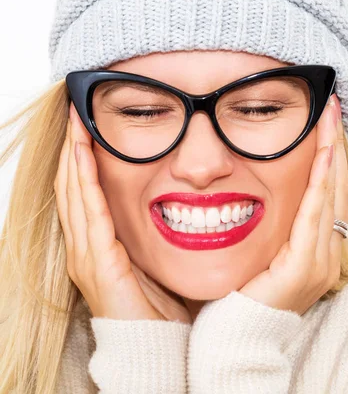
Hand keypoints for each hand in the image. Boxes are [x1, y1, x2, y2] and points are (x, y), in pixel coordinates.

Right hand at [54, 103, 191, 323]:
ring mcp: (86, 254)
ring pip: (73, 194)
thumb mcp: (151, 259)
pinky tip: (82, 155)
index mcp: (97, 245)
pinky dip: (83, 181)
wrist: (155, 343)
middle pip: (70, 188)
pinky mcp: (97, 261)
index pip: (83, 194)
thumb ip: (147, 234)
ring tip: (75, 124)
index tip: (86, 128)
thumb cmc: (157, 305)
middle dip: (72, 150)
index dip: (81, 161)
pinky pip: (89, 212)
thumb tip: (166, 203)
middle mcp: (84, 247)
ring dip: (73, 157)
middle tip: (75, 114)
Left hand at [239, 94, 347, 315]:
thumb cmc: (239, 297)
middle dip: (334, 147)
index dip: (328, 158)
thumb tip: (254, 193)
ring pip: (330, 195)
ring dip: (331, 154)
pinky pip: (315, 213)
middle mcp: (327, 254)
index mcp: (316, 250)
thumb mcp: (259, 253)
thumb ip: (269, 228)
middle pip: (336, 189)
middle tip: (333, 108)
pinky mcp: (306, 266)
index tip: (325, 125)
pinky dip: (320, 181)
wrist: (233, 339)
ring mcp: (321, 261)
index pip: (327, 194)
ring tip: (330, 118)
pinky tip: (323, 153)